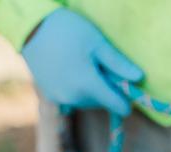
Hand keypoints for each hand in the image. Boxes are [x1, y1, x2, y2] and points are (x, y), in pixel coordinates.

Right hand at [22, 9, 142, 115]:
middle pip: (101, 102)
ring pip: (87, 101)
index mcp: (89, 85)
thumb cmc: (68, 30)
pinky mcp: (51, 97)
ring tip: (84, 66)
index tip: (128, 91)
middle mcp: (75, 98)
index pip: (117, 105)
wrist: (31, 27)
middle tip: (101, 67)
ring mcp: (61, 99)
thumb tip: (139, 79)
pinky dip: (77, 89)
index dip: (125, 100)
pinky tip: (71, 70)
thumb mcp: (97, 42)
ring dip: (91, 91)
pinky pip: (72, 99)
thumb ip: (118, 64)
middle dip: (106, 90)